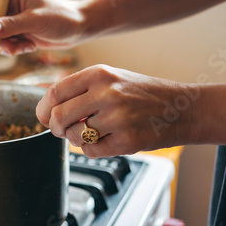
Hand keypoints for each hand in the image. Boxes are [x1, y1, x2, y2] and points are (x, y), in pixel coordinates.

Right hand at [0, 0, 86, 54]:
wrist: (78, 28)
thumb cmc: (61, 16)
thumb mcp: (35, 20)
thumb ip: (12, 25)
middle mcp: (11, 5)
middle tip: (6, 49)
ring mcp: (14, 20)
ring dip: (8, 46)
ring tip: (24, 47)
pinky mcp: (19, 33)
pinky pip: (8, 44)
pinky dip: (16, 49)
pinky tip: (31, 46)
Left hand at [35, 65, 192, 157]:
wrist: (183, 108)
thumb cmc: (143, 93)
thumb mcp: (112, 78)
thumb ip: (81, 88)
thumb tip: (47, 106)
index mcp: (99, 74)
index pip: (55, 92)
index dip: (43, 108)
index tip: (43, 116)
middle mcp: (107, 93)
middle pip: (58, 116)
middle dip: (55, 128)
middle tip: (61, 130)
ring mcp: (118, 118)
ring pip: (74, 137)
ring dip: (76, 139)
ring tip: (91, 133)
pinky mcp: (127, 141)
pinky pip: (91, 152)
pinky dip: (92, 150)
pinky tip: (107, 140)